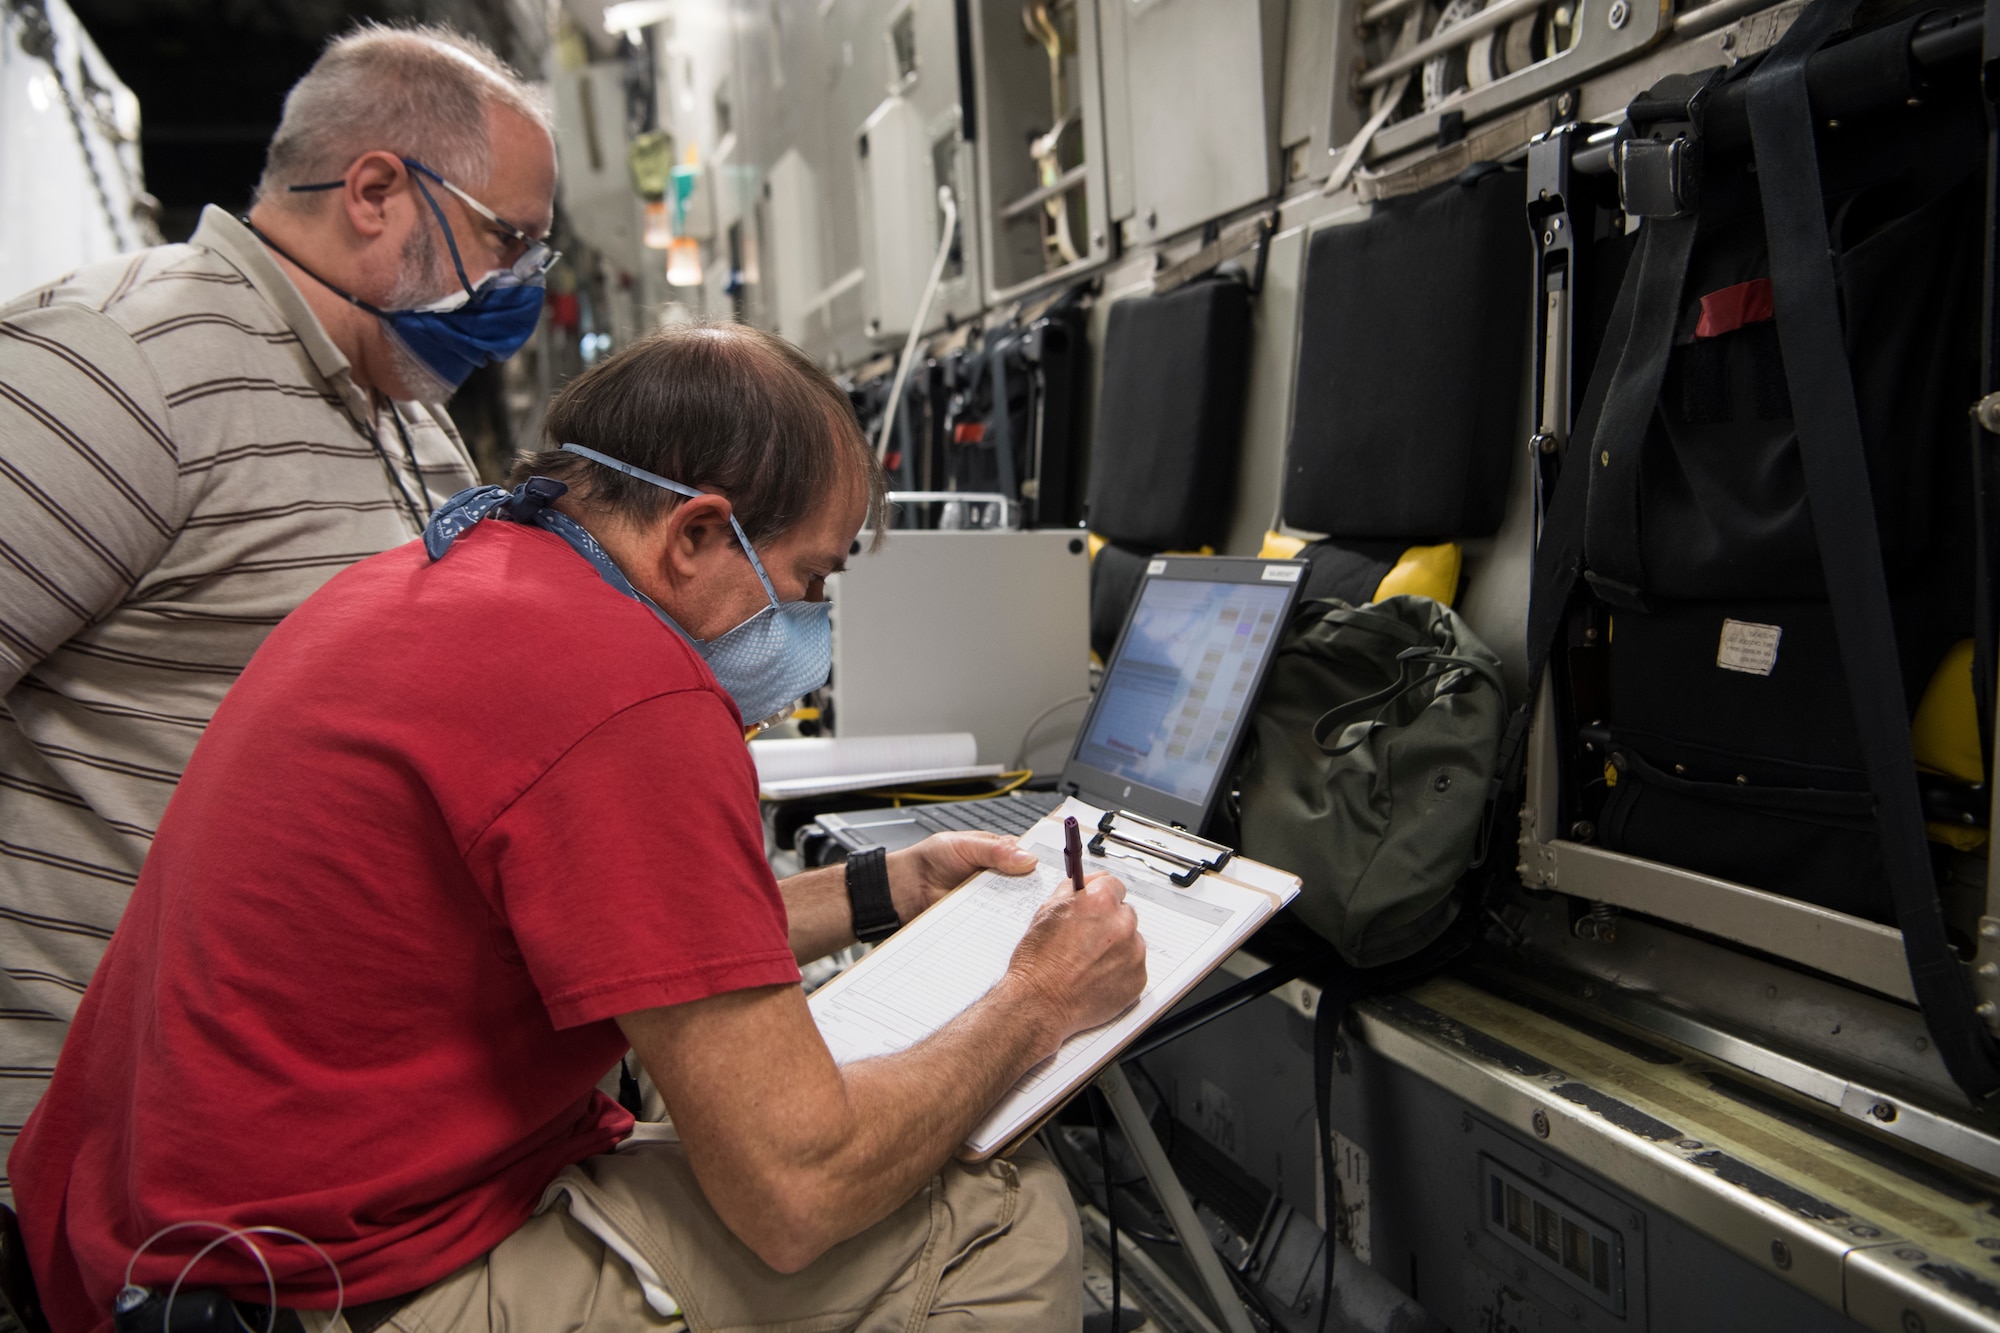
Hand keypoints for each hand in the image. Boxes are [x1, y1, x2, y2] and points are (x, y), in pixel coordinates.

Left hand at [886, 830, 1037, 922]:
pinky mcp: (980, 920)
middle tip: (1042, 897)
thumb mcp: (965, 845)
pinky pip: (996, 925)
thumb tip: (1028, 858)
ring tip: (1024, 912)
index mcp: (1001, 854)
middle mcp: (1000, 879)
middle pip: (1027, 887)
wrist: (904, 887)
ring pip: (1014, 908)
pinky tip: (1005, 927)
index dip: (1044, 867)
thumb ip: (996, 850)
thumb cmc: (931, 859)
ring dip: (1018, 911)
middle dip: (1034, 893)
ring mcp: (991, 901)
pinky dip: (1000, 926)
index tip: (1056, 874)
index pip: (1031, 860)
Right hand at [1005, 871, 1146, 1041]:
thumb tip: (1084, 884)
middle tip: (1087, 940)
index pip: (1113, 885)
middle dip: (1109, 922)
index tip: (1096, 905)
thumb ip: (1071, 891)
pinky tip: (1096, 977)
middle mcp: (1122, 924)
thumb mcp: (1046, 912)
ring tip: (1088, 963)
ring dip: (1116, 947)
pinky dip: (1120, 971)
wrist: (1040, 1003)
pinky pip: (1134, 967)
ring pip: (1131, 941)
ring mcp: (1133, 953)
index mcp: (1100, 902)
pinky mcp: (1138, 978)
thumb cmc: (1037, 963)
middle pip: (1124, 913)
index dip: (1100, 896)